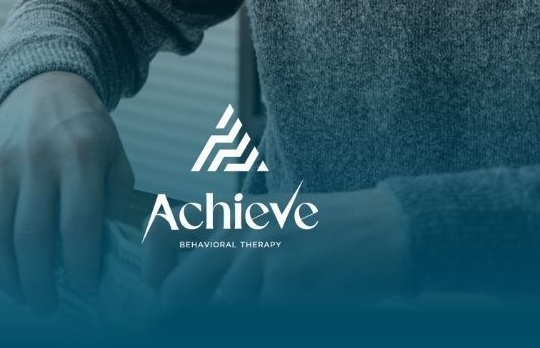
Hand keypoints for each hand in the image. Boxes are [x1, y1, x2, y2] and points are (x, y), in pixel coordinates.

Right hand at [0, 71, 133, 313]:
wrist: (45, 88)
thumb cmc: (86, 130)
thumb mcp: (116, 156)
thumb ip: (114, 201)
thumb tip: (102, 252)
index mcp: (82, 155)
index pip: (79, 224)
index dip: (80, 265)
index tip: (85, 289)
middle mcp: (39, 158)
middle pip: (33, 236)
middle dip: (40, 282)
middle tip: (48, 307)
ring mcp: (5, 162)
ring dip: (9, 275)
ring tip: (23, 296)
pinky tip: (9, 264)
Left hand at [145, 186, 408, 308]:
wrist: (386, 230)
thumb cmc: (333, 232)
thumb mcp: (274, 219)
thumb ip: (233, 242)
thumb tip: (194, 286)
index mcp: (234, 213)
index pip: (165, 231)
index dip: (153, 268)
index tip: (160, 291)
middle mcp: (238, 231)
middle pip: (177, 291)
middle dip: (179, 319)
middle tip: (192, 327)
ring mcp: (259, 257)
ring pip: (215, 313)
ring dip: (232, 324)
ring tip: (259, 314)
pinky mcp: (284, 283)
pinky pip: (253, 322)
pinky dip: (264, 326)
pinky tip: (289, 314)